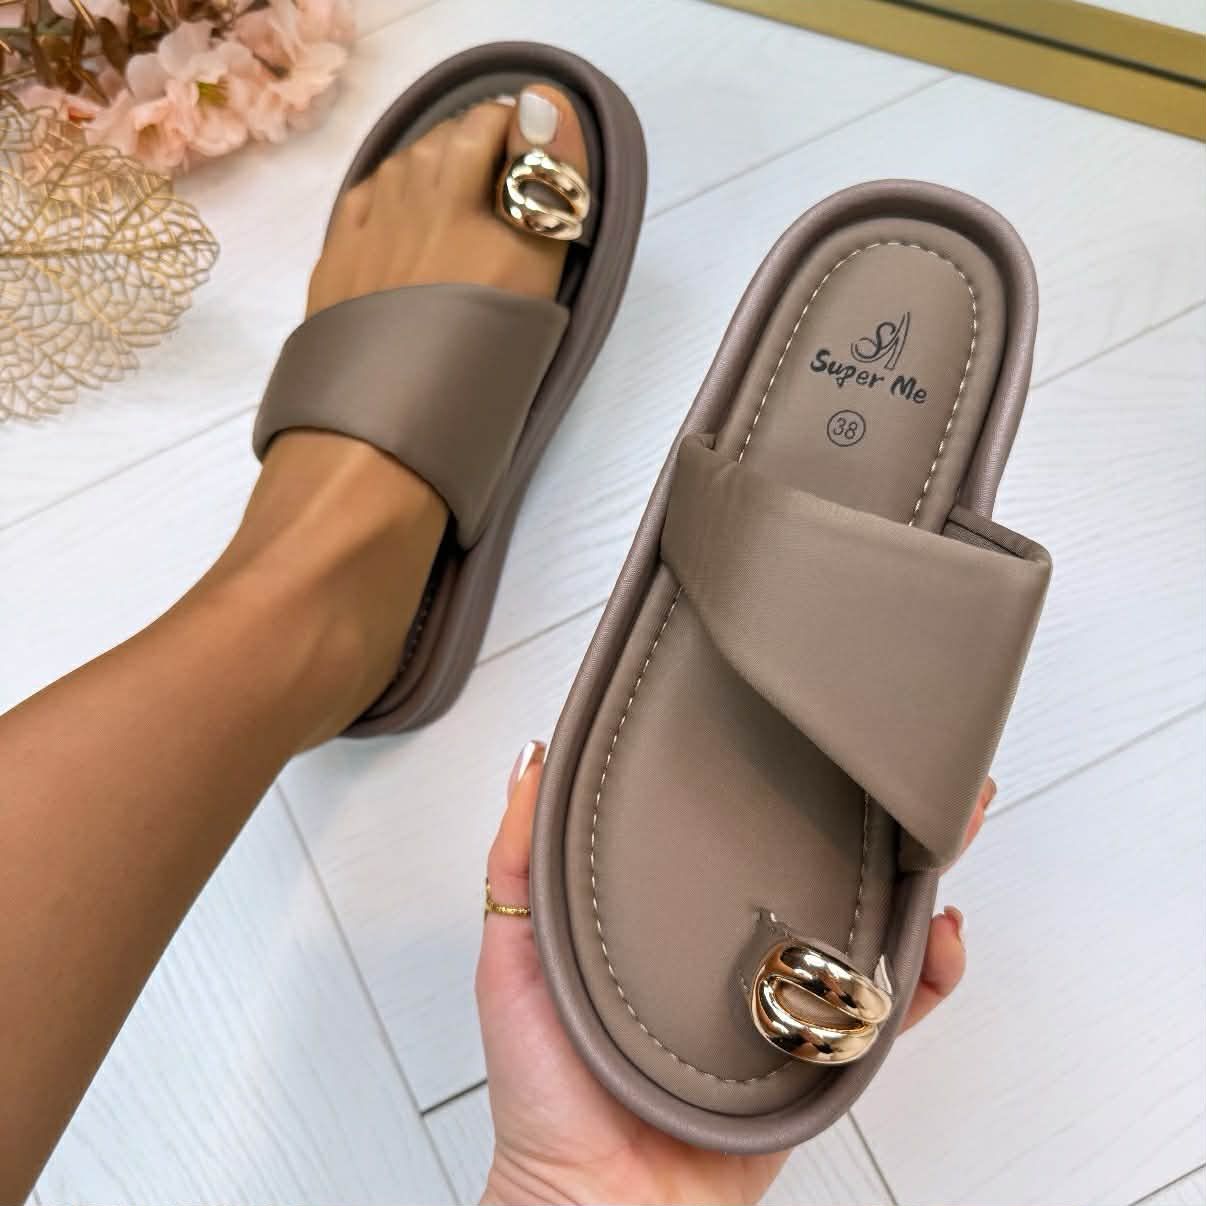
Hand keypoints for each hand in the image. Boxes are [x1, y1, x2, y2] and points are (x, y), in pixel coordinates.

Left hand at [476, 742, 991, 1205]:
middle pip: (812, 864)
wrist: (596, 1198)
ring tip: (939, 829)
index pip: (731, 828)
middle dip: (862, 814)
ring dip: (908, 876)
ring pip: (861, 923)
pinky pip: (885, 1009)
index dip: (772, 777)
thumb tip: (532, 760)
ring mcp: (780, 996)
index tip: (803, 725)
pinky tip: (934, 935)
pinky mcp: (815, 1052)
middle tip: (902, 766)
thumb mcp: (514, 955)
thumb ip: (519, 861)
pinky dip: (923, 973)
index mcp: (671, 912)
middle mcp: (734, 946)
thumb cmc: (545, 1086)